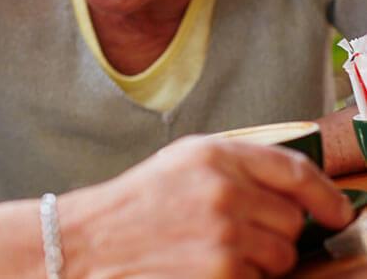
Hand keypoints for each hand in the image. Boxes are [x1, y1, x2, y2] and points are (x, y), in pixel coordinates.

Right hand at [59, 136, 352, 276]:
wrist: (87, 242)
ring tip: (213, 253)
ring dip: (258, 261)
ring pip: (282, 255)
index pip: (294, 169)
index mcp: (214, 155)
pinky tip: (203, 268)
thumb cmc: (133, 207)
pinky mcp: (223, 272)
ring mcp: (225, 233)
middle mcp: (224, 189)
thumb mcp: (179, 165)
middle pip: (291, 220)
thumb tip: (297, 193)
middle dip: (272, 233)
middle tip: (231, 235)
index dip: (324, 193)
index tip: (336, 210)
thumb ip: (234, 167)